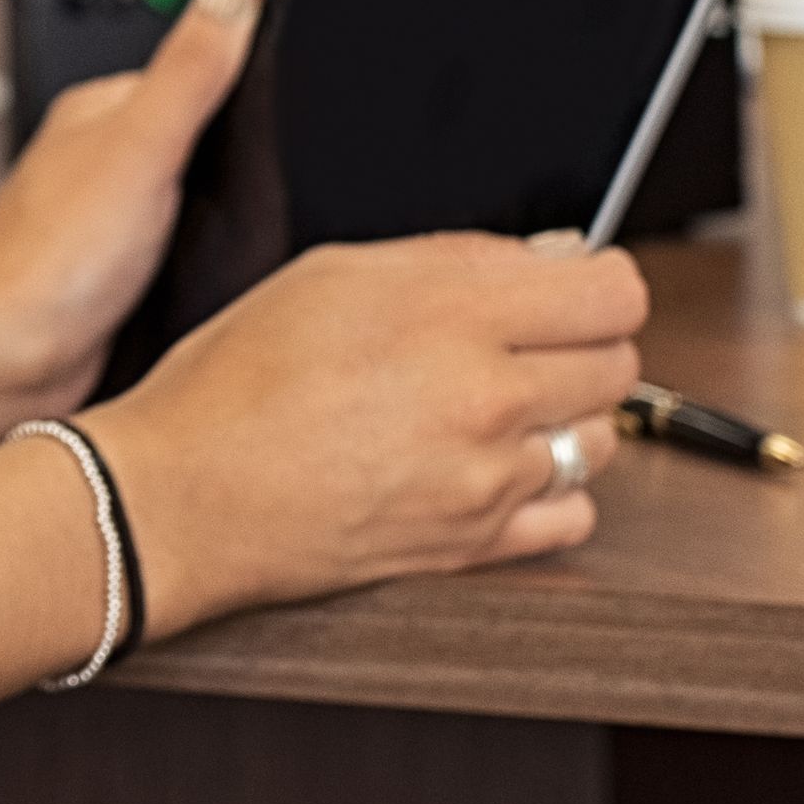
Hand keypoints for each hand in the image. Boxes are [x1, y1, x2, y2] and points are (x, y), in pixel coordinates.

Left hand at [0, 0, 261, 414]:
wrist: (5, 358)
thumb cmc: (47, 258)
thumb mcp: (142, 144)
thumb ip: (190, 69)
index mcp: (106, 113)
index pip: (195, 66)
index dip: (250, 69)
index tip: (303, 63)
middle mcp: (104, 162)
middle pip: (199, 135)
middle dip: (246, 146)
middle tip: (300, 149)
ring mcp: (113, 221)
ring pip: (195, 197)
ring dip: (230, 206)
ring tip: (275, 208)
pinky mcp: (124, 277)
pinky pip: (186, 251)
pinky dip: (213, 255)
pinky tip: (237, 271)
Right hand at [82, 230, 645, 633]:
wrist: (184, 499)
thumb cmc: (232, 385)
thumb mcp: (328, 274)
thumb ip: (452, 257)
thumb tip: (546, 257)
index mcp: (449, 318)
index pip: (614, 292)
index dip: (597, 282)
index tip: (567, 288)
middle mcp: (484, 400)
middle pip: (620, 363)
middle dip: (578, 345)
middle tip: (516, 345)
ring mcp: (488, 481)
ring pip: (603, 440)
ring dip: (562, 419)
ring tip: (492, 410)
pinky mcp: (478, 546)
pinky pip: (576, 515)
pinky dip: (550, 492)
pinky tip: (493, 469)